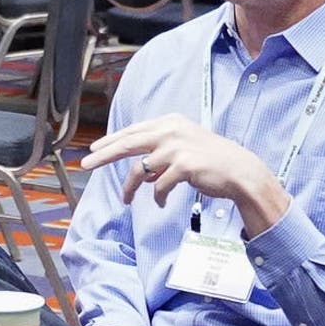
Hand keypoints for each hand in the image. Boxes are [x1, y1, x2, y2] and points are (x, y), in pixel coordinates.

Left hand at [84, 118, 286, 234]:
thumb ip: (160, 154)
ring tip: (126, 200)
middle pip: (128, 142)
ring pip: (140, 170)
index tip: (94, 150)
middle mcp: (171, 130)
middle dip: (104, 155)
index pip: (133, 131)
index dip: (111, 141)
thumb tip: (141, 171)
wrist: (238, 172)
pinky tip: (160, 203)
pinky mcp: (183, 166)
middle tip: (86, 164)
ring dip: (129, 188)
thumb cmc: (210, 162)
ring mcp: (177, 147)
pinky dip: (156, 197)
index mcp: (170, 122)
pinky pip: (158, 186)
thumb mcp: (182, 149)